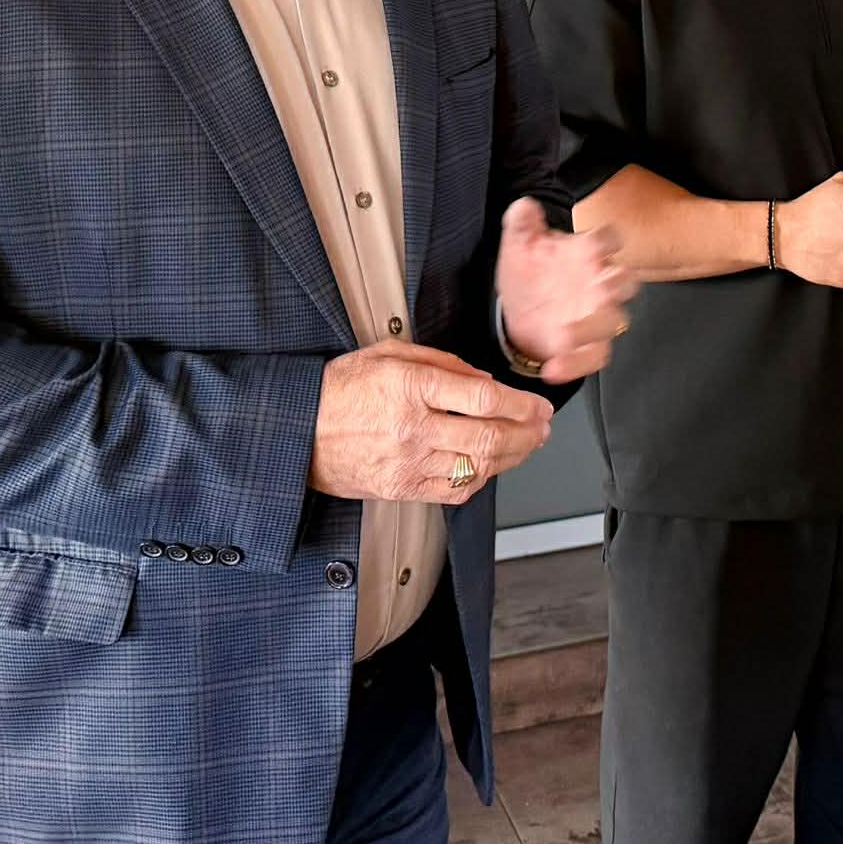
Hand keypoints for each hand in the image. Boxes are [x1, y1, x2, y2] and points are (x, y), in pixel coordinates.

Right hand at [309, 340, 553, 504]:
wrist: (299, 430)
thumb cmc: (340, 390)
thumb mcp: (388, 352)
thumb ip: (441, 362)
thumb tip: (481, 378)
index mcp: (410, 386)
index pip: (482, 397)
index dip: (521, 403)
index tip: (537, 403)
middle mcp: (412, 428)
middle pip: (489, 435)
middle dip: (528, 432)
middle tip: (543, 427)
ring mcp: (408, 463)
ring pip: (478, 465)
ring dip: (513, 456)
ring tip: (528, 445)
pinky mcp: (402, 488)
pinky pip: (455, 490)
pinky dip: (482, 479)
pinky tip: (492, 466)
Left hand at [493, 197, 634, 381]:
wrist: (519, 310)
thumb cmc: (529, 271)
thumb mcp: (520, 242)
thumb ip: (522, 222)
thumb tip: (524, 206)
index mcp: (587, 252)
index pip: (608, 240)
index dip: (608, 242)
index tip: (596, 246)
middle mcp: (598, 283)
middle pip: (623, 282)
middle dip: (616, 286)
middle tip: (600, 291)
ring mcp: (596, 316)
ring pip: (611, 322)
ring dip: (591, 329)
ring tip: (563, 336)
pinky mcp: (587, 345)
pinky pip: (593, 357)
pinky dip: (576, 364)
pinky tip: (553, 367)